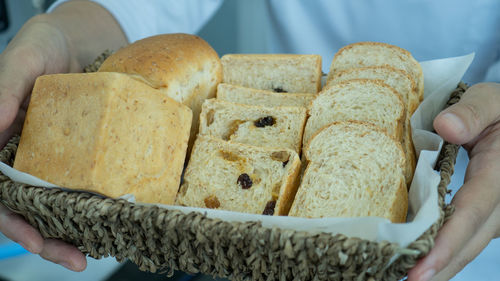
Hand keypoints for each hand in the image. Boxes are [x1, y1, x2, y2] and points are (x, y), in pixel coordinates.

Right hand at [0, 1, 125, 270]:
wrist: (89, 33)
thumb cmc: (47, 41)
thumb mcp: (25, 57)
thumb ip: (4, 88)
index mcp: (4, 143)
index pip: (2, 194)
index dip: (13, 223)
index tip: (35, 240)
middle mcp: (31, 156)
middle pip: (33, 208)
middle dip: (51, 239)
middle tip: (78, 260)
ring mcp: (64, 156)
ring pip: (65, 202)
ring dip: (79, 230)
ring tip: (100, 248)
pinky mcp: (95, 149)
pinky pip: (97, 178)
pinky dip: (105, 200)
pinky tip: (121, 213)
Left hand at [408, 82, 499, 280]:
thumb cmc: (498, 110)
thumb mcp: (490, 100)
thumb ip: (472, 111)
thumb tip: (446, 127)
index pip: (471, 212)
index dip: (446, 243)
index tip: (419, 270)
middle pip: (470, 240)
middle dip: (439, 267)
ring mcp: (496, 210)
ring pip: (469, 244)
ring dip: (441, 265)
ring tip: (407, 278)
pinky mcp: (486, 213)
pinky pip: (466, 236)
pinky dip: (444, 251)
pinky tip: (421, 261)